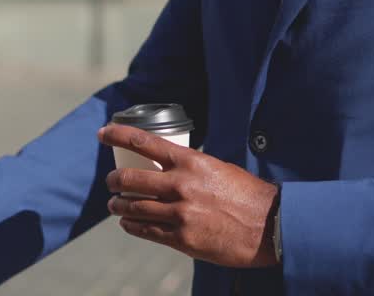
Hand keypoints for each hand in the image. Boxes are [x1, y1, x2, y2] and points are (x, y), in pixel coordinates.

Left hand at [98, 124, 278, 267]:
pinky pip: (146, 231)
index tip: (102, 134)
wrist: (271, 226)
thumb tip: (167, 165)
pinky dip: (132, 226)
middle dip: (114, 180)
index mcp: (190, 162)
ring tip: (115, 205)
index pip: (142, 142)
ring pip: (133, 207)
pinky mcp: (182, 239)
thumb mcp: (217, 168)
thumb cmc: (246, 195)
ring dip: (119, 206)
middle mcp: (180, 185)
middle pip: (130, 178)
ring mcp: (179, 213)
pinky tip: (127, 224)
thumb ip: (189, 167)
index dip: (117, 135)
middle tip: (111, 181)